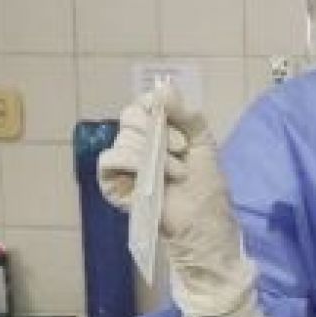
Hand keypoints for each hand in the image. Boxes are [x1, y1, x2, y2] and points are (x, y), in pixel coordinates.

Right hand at [98, 86, 265, 316]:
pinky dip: (131, 163)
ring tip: (174, 174)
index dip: (157, 107)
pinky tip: (150, 177)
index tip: (177, 125)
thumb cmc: (207, 191)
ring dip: (154, 154)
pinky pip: (109, 160)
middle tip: (181, 153)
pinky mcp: (114, 186)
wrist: (203, 228)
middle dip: (160, 133)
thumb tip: (163, 88)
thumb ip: (187, 115)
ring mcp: (124, 166)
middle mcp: (138, 145)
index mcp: (159, 134)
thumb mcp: (204, 145)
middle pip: (131, 116)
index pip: (144, 104)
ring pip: (123, 138)